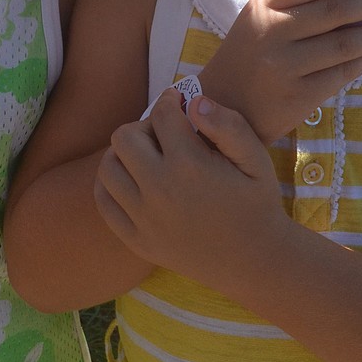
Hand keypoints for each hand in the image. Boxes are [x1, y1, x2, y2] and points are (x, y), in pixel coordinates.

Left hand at [95, 89, 281, 285]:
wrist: (253, 261)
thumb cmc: (256, 203)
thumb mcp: (256, 159)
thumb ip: (228, 125)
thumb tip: (194, 101)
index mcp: (189, 165)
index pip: (161, 114)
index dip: (171, 101)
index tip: (178, 102)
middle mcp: (159, 190)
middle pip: (124, 136)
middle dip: (144, 127)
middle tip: (164, 135)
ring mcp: (143, 218)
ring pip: (108, 166)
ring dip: (124, 154)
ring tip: (148, 157)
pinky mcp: (136, 239)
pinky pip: (104, 200)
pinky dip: (111, 183)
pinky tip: (133, 179)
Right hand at [199, 0, 361, 143]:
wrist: (223, 104)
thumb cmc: (250, 53)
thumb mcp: (259, 17)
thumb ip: (294, 1)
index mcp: (263, 5)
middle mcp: (272, 32)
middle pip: (335, 11)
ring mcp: (285, 66)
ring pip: (344, 44)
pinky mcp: (298, 96)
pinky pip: (342, 74)